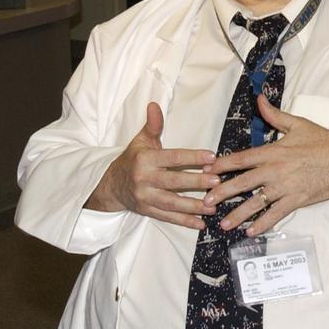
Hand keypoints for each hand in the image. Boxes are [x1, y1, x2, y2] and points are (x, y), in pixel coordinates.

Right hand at [86, 102, 217, 229]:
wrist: (111, 185)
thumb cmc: (132, 159)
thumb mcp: (141, 141)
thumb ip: (153, 125)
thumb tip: (155, 104)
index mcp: (146, 160)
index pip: (173, 158)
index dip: (192, 158)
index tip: (212, 157)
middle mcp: (144, 179)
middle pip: (174, 182)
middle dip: (196, 182)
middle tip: (217, 181)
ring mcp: (145, 197)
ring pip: (172, 203)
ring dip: (193, 206)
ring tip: (214, 206)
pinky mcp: (147, 211)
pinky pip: (167, 218)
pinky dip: (184, 222)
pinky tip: (201, 224)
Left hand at [203, 95, 328, 236]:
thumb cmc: (322, 141)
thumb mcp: (298, 124)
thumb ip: (274, 114)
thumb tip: (259, 99)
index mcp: (273, 151)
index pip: (241, 159)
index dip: (221, 166)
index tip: (206, 173)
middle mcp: (275, 170)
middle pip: (242, 182)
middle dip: (222, 193)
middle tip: (206, 202)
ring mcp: (286, 187)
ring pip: (257, 202)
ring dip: (239, 214)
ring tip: (225, 224)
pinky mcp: (297, 199)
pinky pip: (277, 214)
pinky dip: (264, 223)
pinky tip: (251, 232)